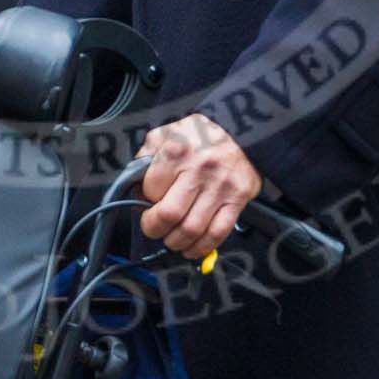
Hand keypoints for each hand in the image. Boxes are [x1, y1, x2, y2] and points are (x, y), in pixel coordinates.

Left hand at [137, 113, 261, 258]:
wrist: (243, 131)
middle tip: (154, 228)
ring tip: (172, 238)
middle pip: (169, 215)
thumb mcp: (168, 132)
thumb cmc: (201, 135)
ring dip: (176, 242)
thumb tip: (135, 184)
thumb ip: (146, 155)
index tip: (146, 204)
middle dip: (155, 229)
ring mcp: (219, 187)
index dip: (144, 202)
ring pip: (192, 229)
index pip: (150, 190)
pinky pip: (217, 233)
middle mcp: (198, 170)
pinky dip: (201, 247)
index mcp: (176, 151)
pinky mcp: (237, 200)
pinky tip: (192, 247)